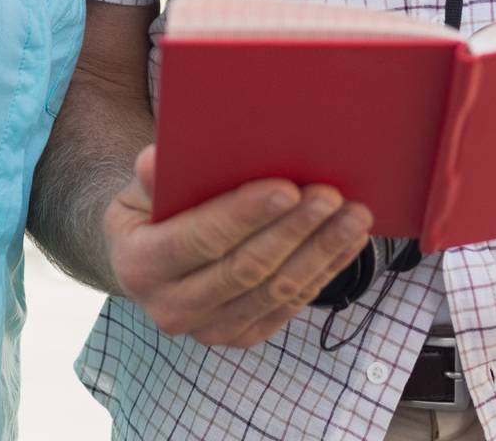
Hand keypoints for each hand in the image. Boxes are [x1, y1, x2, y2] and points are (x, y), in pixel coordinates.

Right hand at [104, 146, 373, 348]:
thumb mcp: (140, 187)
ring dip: (320, 252)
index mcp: (140, 264)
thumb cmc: (152, 207)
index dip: (246, 214)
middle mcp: (170, 306)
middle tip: (331, 196)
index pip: (201, 237)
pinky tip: (348, 242)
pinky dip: (324, 272)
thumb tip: (156, 161)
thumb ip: (155, 175)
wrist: (148, 259)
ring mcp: (207, 328)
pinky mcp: (239, 335)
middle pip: (246, 268)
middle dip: (294, 230)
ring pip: (275, 291)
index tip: (288, 188)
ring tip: (354, 216)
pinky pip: (289, 306)